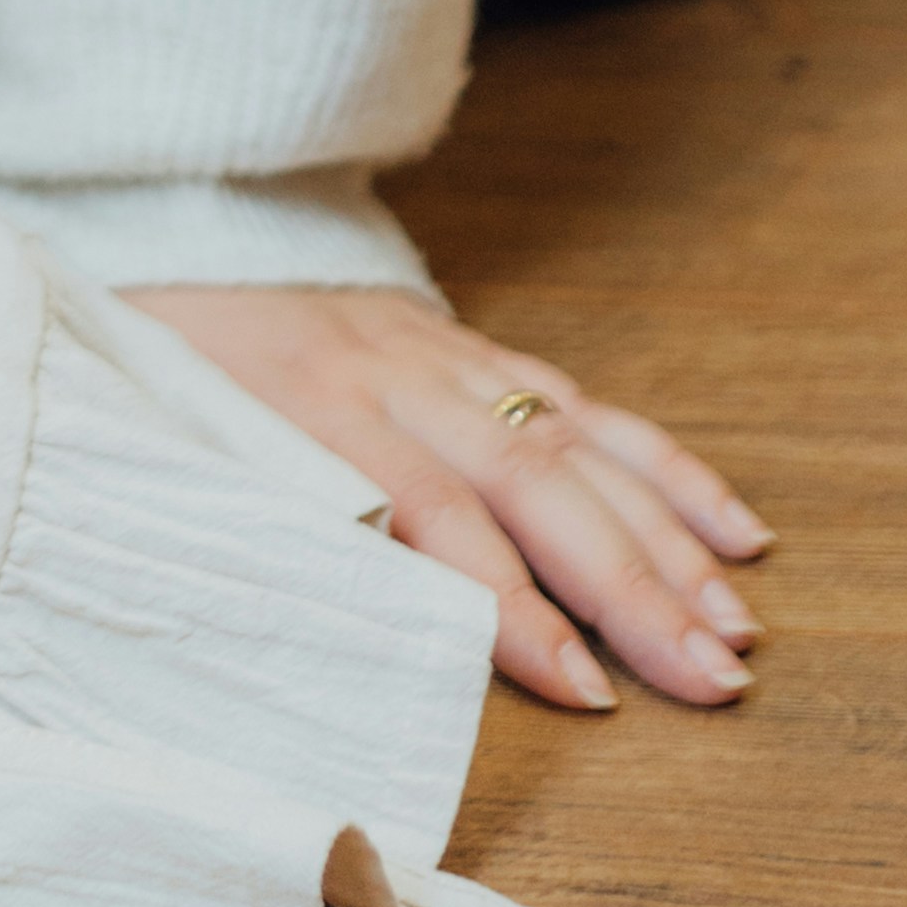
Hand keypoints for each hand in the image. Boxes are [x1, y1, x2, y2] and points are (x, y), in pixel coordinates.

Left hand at [120, 279, 767, 712]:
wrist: (184, 220)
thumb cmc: (173, 359)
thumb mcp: (171, 434)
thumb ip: (233, 514)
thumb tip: (272, 629)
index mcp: (314, 404)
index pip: (431, 511)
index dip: (508, 603)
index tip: (582, 685)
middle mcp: (401, 375)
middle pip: (532, 484)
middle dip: (630, 586)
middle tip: (709, 676)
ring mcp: (452, 357)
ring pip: (577, 447)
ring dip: (667, 540)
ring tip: (735, 625)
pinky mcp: (484, 348)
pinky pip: (587, 407)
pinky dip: (666, 469)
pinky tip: (733, 530)